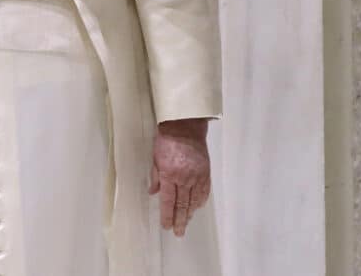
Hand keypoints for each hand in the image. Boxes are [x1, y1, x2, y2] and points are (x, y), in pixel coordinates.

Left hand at [149, 118, 210, 236]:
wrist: (185, 127)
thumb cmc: (166, 140)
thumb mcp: (155, 158)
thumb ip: (155, 176)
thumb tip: (154, 192)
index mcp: (169, 174)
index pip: (168, 201)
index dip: (167, 216)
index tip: (167, 226)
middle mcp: (184, 178)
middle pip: (182, 205)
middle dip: (180, 220)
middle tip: (178, 233)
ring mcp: (197, 175)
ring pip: (194, 200)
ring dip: (190, 213)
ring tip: (186, 223)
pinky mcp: (206, 172)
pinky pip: (204, 191)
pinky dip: (201, 201)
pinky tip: (197, 208)